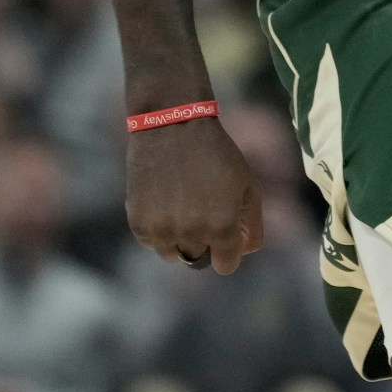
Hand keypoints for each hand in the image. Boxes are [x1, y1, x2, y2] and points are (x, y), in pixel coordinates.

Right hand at [126, 114, 261, 273]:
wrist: (172, 125)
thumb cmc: (216, 153)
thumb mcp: (248, 185)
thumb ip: (252, 224)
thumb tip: (244, 251)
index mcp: (222, 228)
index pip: (225, 266)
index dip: (226, 252)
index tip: (223, 236)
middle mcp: (192, 234)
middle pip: (198, 258)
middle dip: (203, 241)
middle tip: (200, 210)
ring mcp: (163, 231)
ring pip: (173, 253)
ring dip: (178, 238)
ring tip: (181, 204)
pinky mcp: (139, 223)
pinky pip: (152, 241)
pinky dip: (157, 228)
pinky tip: (163, 200)